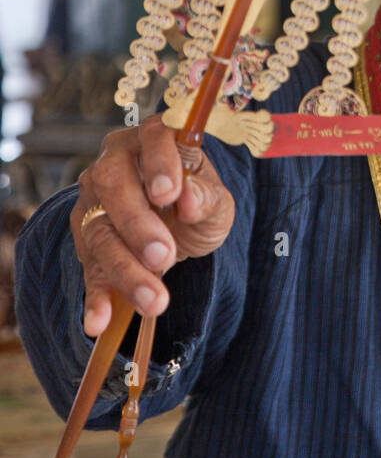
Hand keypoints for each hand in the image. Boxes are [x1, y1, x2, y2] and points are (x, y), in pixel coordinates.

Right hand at [71, 114, 234, 336]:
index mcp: (155, 138)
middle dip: (138, 224)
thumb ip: (206, 196)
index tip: (169, 195)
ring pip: (99, 231)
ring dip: (125, 269)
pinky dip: (95, 296)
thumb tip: (190, 199)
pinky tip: (99, 321)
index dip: (159, 163)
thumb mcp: (216, 200)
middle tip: (165, 256)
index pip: (153, 136)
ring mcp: (95, 200)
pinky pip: (88, 267)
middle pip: (113, 184)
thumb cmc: (199, 201)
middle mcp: (116, 161)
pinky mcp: (87, 239)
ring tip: (154, 300)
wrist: (181, 228)